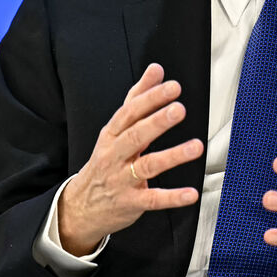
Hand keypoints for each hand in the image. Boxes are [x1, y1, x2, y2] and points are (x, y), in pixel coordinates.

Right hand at [57, 63, 203, 254]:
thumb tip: (155, 70)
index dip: (151, 99)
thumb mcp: (115, 130)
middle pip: (136, 136)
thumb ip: (137, 98)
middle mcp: (115, 155)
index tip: (172, 87)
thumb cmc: (104, 162)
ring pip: (147, 166)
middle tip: (179, 109)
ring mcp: (122, 180)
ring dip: (172, 156)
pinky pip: (153, 199)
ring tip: (196, 146)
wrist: (80, 207)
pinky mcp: (131, 203)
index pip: (130, 112)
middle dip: (158, 122)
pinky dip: (172, 197)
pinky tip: (190, 193)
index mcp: (112, 135)